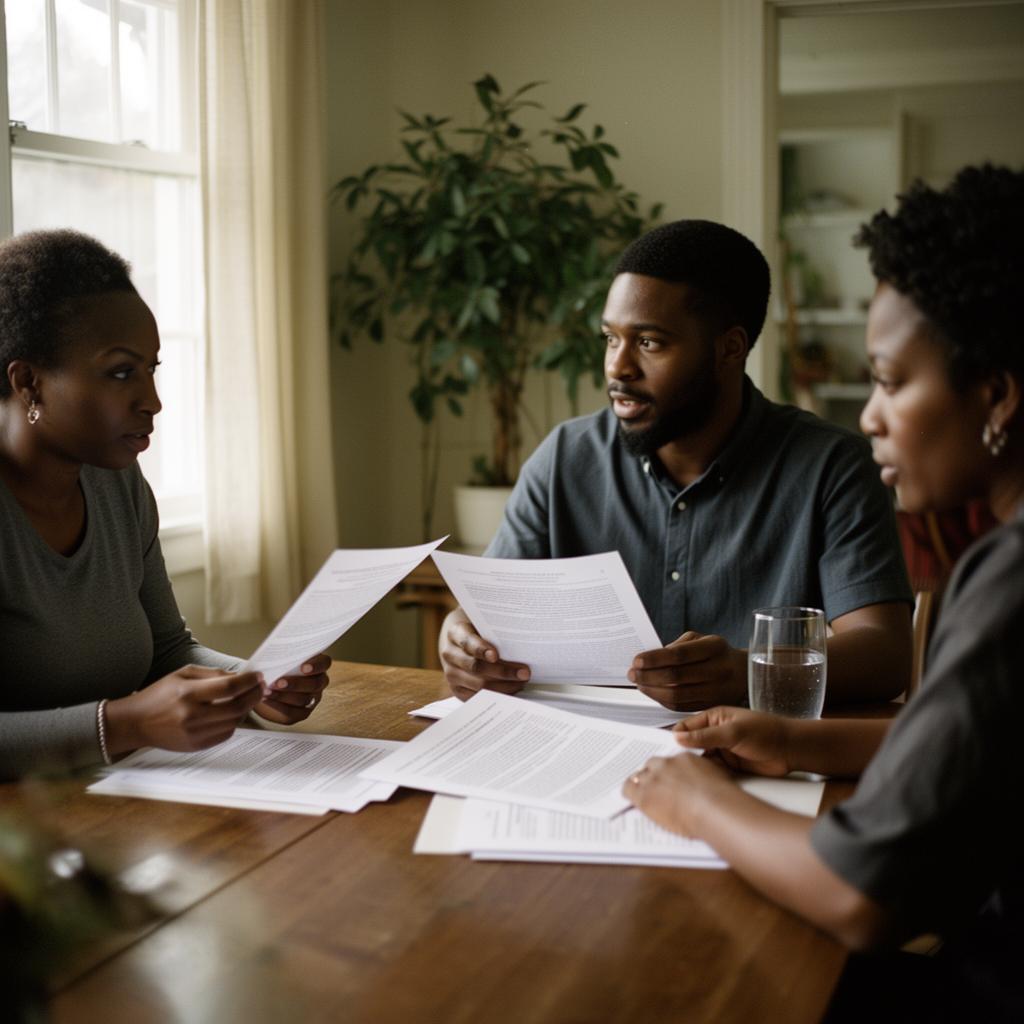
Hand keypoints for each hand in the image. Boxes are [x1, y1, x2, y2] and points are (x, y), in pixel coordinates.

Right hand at [105, 665, 264, 755]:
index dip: (249, 681)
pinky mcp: (197, 746)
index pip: (229, 687)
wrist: (136, 722)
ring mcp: (195, 734)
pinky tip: (232, 712)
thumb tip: (240, 676)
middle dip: (255, 695)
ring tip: (248, 697)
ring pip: (235, 722)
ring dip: (246, 708)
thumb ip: (213, 674)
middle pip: (237, 706)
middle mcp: (192, 716)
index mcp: (188, 694)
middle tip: (261, 687)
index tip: (258, 676)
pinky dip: (234, 722)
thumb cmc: (160, 694)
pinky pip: (226, 734)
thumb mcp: (183, 674)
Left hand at [253, 653, 331, 724]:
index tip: (303, 667)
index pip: (324, 663)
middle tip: (278, 682)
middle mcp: (319, 682)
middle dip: (296, 684)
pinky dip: (277, 705)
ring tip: (266, 691)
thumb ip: (282, 657)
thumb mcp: (280, 658)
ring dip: (283, 695)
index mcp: (318, 664)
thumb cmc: (276, 666)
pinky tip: (265, 699)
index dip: (316, 666)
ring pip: (303, 699)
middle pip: (315, 684)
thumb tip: (271, 660)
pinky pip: (292, 712)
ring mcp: (312, 699)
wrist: (267, 685)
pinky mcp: (302, 713)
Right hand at [439, 607, 529, 700]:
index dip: (481, 650)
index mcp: (455, 633)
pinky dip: (497, 695)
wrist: (461, 643)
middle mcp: (450, 654)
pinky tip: (512, 690)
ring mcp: (451, 674)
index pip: (467, 642)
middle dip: (503, 672)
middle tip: (524, 673)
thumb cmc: (479, 632)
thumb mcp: (483, 625)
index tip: (496, 655)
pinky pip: (478, 697)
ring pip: (479, 685)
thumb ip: (495, 631)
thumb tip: (523, 642)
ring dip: (504, 685)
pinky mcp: (457, 690)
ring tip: (522, 682)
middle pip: (476, 667)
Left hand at [623, 751, 733, 837]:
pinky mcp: (644, 794)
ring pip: (638, 776)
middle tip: (656, 786)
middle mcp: (666, 765)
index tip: (667, 777)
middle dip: (652, 775)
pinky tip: (631, 798)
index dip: (666, 770)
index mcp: (683, 758)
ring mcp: (653, 778)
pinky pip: (627, 789)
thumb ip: (702, 774)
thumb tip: (701, 779)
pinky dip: (629, 793)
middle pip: (651, 765)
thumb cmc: (720, 798)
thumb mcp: (715, 777)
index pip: (668, 760)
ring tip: (644, 793)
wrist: (714, 808)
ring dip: (640, 784)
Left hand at [628, 631, 745, 709]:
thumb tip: (652, 659)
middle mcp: (718, 670)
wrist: (746, 674)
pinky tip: (652, 692)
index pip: (680, 655)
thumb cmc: (716, 653)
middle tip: (632, 674)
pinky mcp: (711, 706)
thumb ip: (678, 646)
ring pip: (677, 695)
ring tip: (639, 684)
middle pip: (676, 677)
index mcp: (715, 648)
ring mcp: (716, 691)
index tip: (636, 660)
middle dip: (648, 676)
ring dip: (652, 690)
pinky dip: (662, 700)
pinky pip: (682, 706)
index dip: (655, 659)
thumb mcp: (702, 639)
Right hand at [674, 706, 792, 776]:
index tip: (664, 751)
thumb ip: (706, 736)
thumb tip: (678, 737)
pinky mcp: (729, 767)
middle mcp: (714, 734)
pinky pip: (711, 771)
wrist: (791, 751)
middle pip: (690, 745)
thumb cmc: (766, 732)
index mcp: (713, 719)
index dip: (675, 739)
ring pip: (700, 760)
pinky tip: (699, 784)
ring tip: (681, 778)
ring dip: (693, 768)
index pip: (686, 728)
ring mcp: (721, 751)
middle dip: (681, 755)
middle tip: (668, 768)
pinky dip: (706, 777)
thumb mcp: (733, 732)